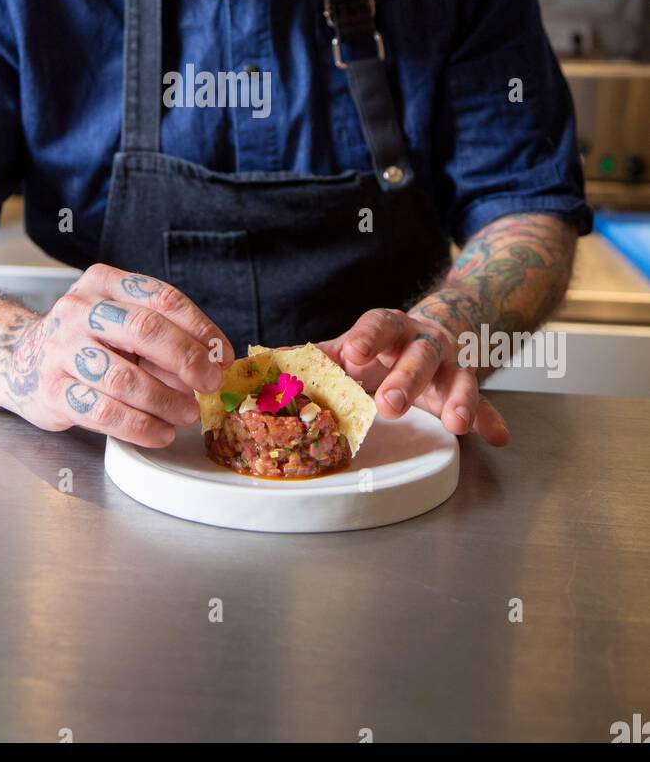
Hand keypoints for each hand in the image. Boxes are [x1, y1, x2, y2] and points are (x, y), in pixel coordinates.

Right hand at [0, 263, 233, 446]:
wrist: (21, 361)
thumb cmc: (87, 341)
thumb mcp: (121, 323)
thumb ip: (162, 337)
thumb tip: (212, 365)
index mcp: (103, 282)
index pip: (162, 298)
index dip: (200, 329)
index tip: (223, 357)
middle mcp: (78, 309)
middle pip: (144, 330)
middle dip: (187, 360)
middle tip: (210, 384)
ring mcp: (60, 349)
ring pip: (124, 377)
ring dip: (165, 401)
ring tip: (187, 414)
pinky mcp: (51, 390)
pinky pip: (103, 412)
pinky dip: (139, 426)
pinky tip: (160, 433)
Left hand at [315, 307, 509, 446]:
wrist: (427, 331)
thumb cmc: (379, 347)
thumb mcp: (351, 346)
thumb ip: (315, 357)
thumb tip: (263, 366)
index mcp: (390, 327)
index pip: (379, 324)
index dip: (367, 337)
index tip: (353, 353)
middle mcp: (423, 341)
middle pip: (419, 354)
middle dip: (406, 378)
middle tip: (389, 404)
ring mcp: (450, 363)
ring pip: (458, 376)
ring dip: (458, 399)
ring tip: (454, 423)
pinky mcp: (466, 387)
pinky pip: (484, 404)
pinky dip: (490, 419)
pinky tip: (497, 437)